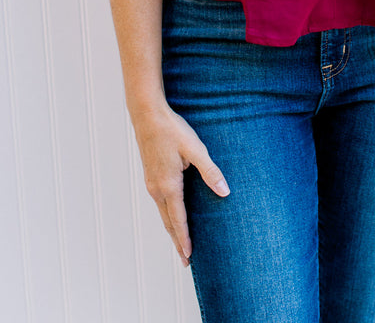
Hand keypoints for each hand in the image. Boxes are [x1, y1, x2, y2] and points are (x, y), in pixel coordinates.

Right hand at [131, 105, 229, 264]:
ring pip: (162, 213)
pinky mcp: (150, 175)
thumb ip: (210, 171)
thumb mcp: (196, 149)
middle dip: (177, 241)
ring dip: (171, 228)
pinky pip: (159, 202)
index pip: (178, 220)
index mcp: (169, 186)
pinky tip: (172, 214)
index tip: (188, 258)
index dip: (184, 239)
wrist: (147, 115)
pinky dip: (167, 215)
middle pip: (168, 222)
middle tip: (185, 260)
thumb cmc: (173, 130)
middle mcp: (157, 189)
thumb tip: (225, 192)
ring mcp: (151, 183)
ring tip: (180, 242)